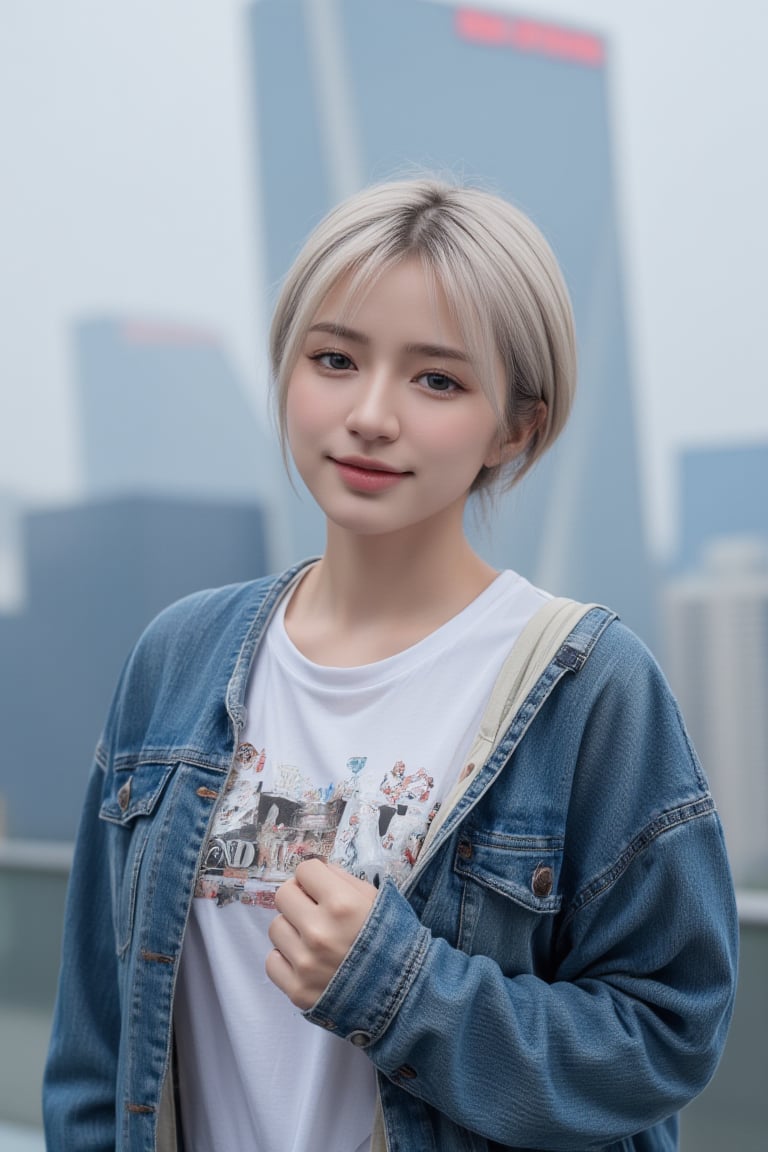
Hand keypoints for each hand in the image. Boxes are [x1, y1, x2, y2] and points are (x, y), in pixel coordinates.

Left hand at [266, 859, 377, 1010]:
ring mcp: (306, 963)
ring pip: (276, 927)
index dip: (315, 877)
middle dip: (299, 898)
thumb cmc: (392, 942)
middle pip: (283, 895)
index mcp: (341, 904)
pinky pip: (272, 961)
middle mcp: (319, 931)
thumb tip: (316, 872)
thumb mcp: (377, 901)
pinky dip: (287, 959)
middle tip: (314, 911)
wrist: (404, 995)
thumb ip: (343, 880)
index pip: (304, 870)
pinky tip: (308, 961)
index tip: (321, 888)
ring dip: (293, 929)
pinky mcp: (297, 990)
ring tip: (315, 940)